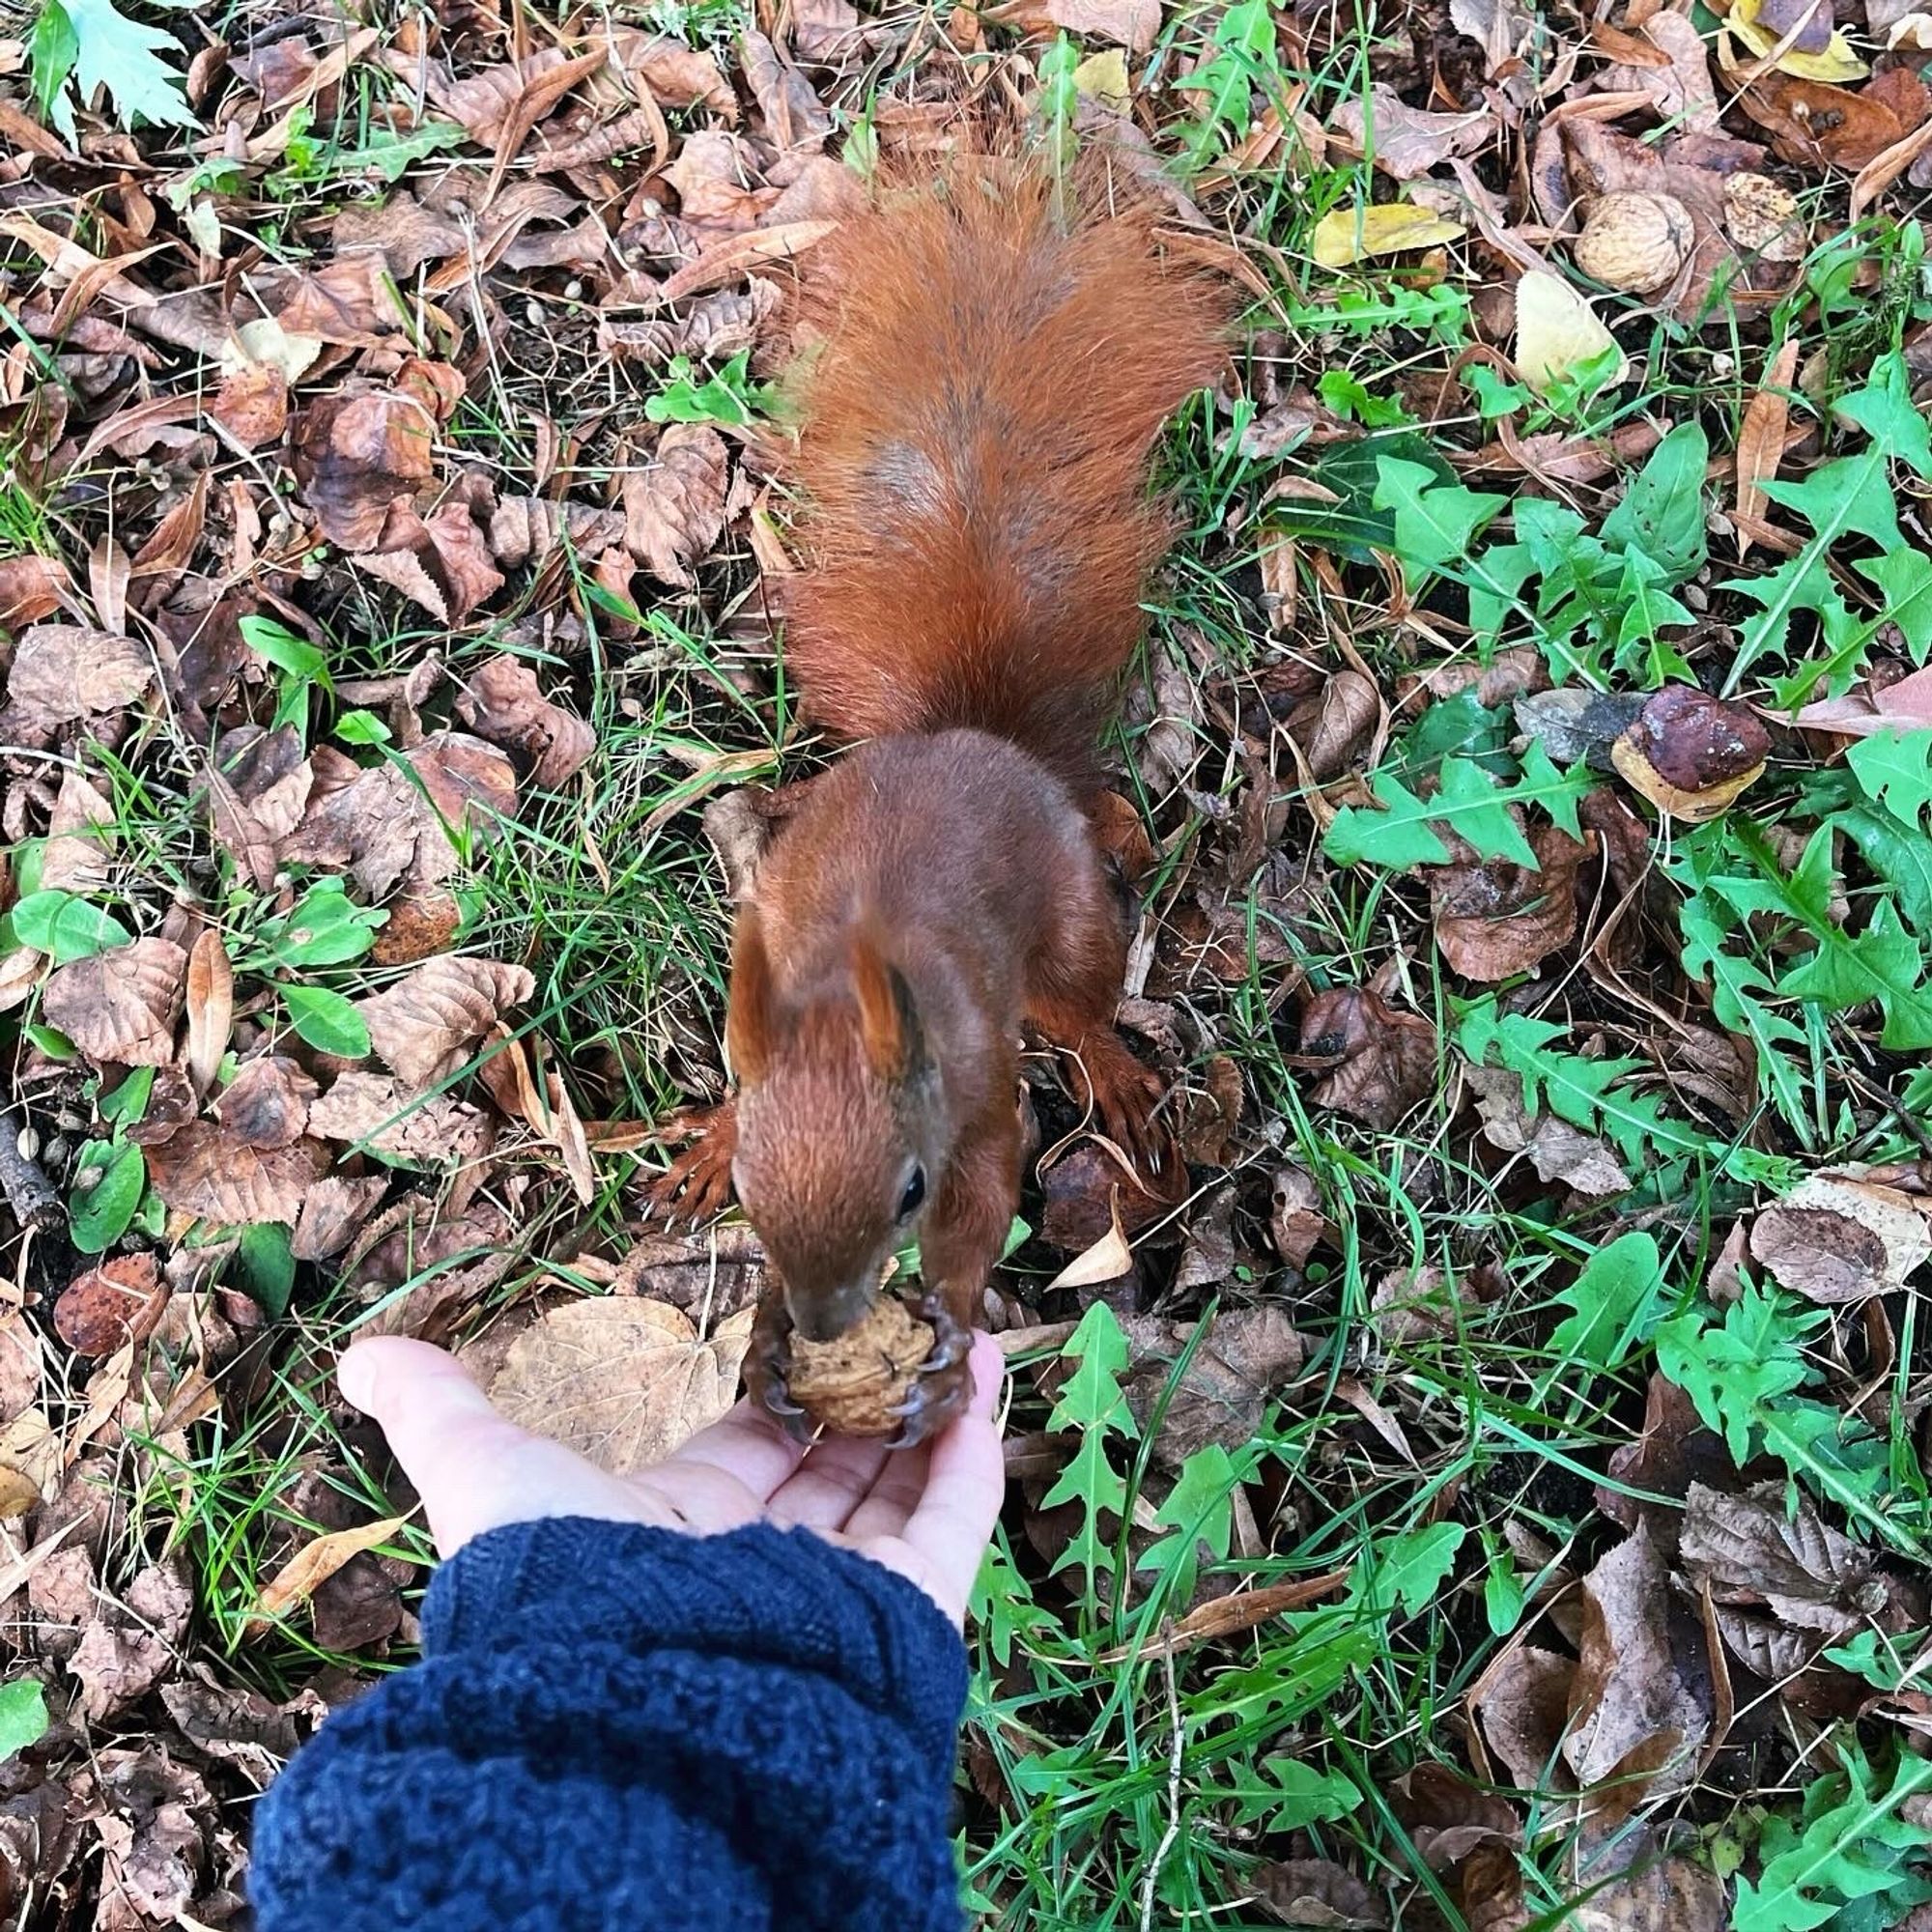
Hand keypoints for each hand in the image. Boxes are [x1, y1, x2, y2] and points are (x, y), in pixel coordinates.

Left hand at [336, 1330, 1007, 1627]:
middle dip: (868, 1397)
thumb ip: (440, 1413)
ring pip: (900, 1488)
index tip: (819, 1330)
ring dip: (932, 1409)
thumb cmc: (560, 1586)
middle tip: (904, 1324)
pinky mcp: (904, 1611)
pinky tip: (984, 1375)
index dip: (784, 1393)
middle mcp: (763, 1571)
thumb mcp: (487, 1475)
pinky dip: (974, 1449)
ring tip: (962, 1332)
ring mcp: (840, 1594)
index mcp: (678, 1540)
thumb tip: (361, 1353)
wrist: (631, 1705)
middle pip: (832, 1471)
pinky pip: (953, 1522)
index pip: (749, 1455)